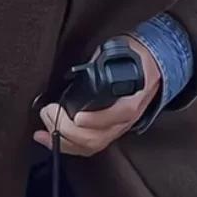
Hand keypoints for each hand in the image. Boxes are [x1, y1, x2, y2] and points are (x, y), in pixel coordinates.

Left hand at [34, 37, 161, 156]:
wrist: (153, 66)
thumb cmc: (137, 57)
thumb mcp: (124, 50)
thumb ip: (103, 60)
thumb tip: (82, 67)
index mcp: (135, 97)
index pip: (121, 114)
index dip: (98, 119)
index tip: (78, 117)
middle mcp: (127, 118)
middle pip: (99, 137)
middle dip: (68, 129)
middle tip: (49, 112)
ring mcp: (117, 128)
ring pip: (91, 146)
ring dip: (63, 141)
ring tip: (43, 129)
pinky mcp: (108, 132)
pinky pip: (88, 146)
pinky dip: (66, 145)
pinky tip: (48, 138)